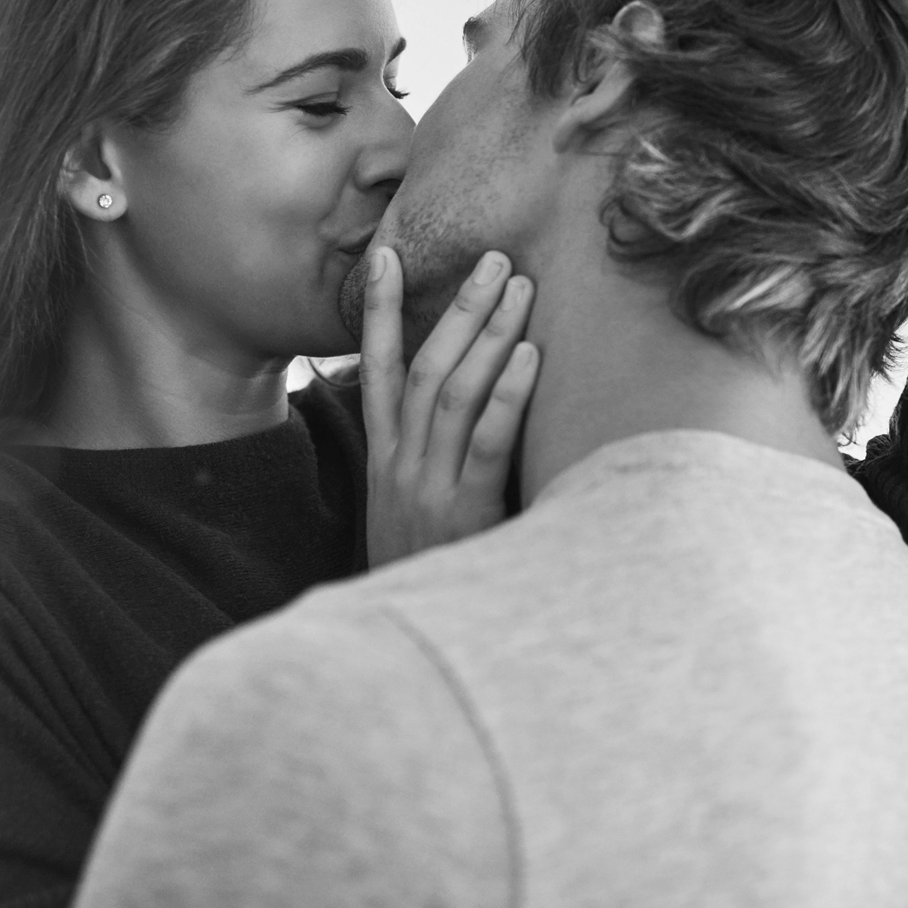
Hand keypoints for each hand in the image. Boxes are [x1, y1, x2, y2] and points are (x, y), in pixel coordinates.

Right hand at [360, 246, 539, 568]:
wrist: (407, 653)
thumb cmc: (425, 579)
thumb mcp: (408, 520)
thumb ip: (426, 469)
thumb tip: (460, 420)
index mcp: (383, 462)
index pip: (377, 370)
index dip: (379, 310)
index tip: (385, 254)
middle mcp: (400, 465)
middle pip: (427, 367)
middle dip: (459, 308)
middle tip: (496, 259)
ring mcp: (428, 488)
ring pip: (455, 392)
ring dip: (489, 334)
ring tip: (520, 288)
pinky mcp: (463, 515)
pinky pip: (487, 443)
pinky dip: (508, 395)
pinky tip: (529, 356)